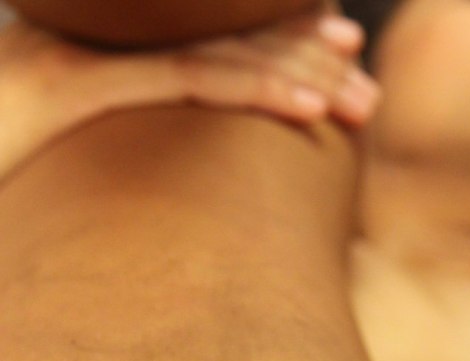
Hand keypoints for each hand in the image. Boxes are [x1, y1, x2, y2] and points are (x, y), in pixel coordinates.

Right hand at [0, 5, 379, 181]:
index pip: (194, 32)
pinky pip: (180, 81)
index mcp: (84, 43)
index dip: (267, 41)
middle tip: (367, 82)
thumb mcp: (57, 155)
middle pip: (211, 31)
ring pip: (209, 50)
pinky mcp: (68, 85)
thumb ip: (109, 138)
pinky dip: (252, 92)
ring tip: (358, 99)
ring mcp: (73, 51)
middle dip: (299, 52)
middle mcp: (83, 32)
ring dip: (295, 73)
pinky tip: (309, 110)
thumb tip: (156, 175)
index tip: (331, 61)